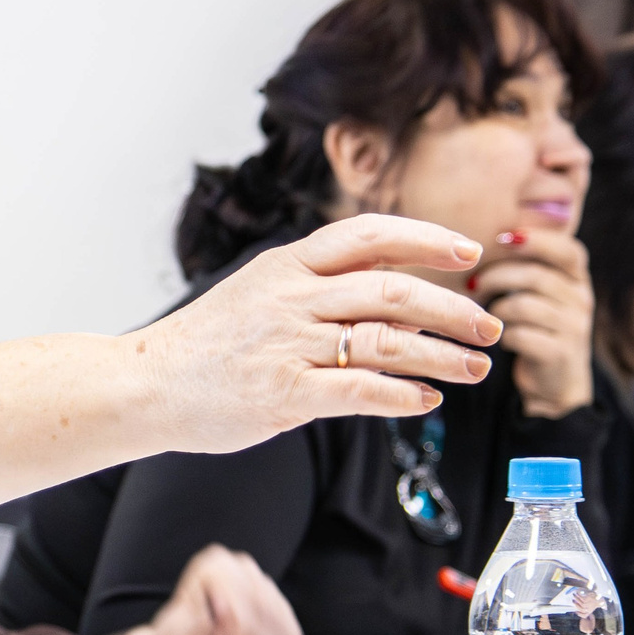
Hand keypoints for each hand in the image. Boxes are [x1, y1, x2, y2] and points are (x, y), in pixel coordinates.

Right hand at [129, 215, 501, 456]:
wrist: (144, 385)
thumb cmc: (207, 345)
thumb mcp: (259, 295)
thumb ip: (320, 291)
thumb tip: (397, 304)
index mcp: (286, 266)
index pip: (368, 234)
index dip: (426, 239)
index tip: (469, 253)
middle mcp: (290, 298)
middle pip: (392, 290)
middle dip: (453, 307)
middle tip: (489, 326)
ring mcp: (286, 345)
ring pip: (386, 341)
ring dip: (441, 355)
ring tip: (474, 369)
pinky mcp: (282, 394)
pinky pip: (360, 391)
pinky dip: (402, 395)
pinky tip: (425, 400)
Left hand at [470, 228, 593, 418]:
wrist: (553, 383)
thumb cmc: (535, 328)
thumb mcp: (538, 294)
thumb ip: (524, 266)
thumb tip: (478, 242)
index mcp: (577, 279)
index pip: (568, 249)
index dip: (536, 240)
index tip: (501, 238)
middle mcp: (582, 299)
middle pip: (536, 276)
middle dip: (496, 276)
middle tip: (473, 283)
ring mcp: (574, 328)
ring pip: (524, 305)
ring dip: (496, 308)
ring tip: (485, 315)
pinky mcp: (560, 354)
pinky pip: (520, 334)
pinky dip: (501, 334)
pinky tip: (498, 338)